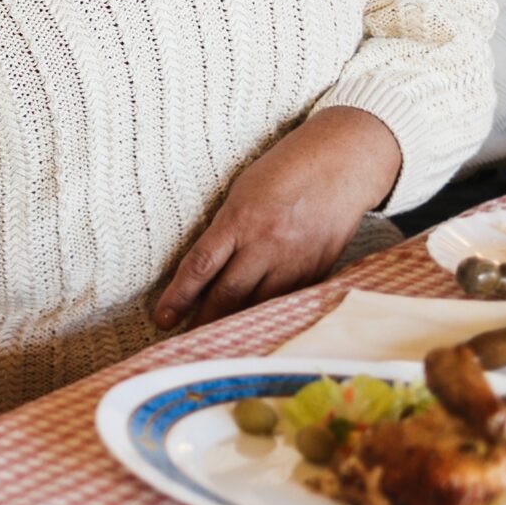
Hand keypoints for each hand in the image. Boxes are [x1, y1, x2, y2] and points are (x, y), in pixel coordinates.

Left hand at [154, 108, 403, 328]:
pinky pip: (289, 299)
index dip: (179, 296)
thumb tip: (207, 267)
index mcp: (240, 220)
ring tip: (216, 340)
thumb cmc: (284, 172)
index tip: (162, 318)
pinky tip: (257, 327)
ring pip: (260, 304)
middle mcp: (266, 244)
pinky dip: (271, 314)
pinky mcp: (318, 269)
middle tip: (185, 341)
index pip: (201, 266)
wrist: (343, 163)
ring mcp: (296, 260)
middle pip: (229, 293)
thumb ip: (226, 230)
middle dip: (204, 320)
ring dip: (237, 324)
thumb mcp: (242, 192)